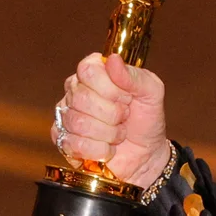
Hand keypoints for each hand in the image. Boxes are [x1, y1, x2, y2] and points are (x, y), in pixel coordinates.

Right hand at [51, 52, 170, 186]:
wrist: (146, 155)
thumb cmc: (147, 119)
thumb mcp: (152, 93)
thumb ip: (134, 76)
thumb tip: (112, 60)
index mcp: (95, 72)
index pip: (88, 70)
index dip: (111, 88)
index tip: (127, 97)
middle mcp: (76, 90)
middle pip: (81, 97)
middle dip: (112, 114)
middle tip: (124, 117)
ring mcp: (66, 115)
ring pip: (78, 122)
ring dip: (108, 133)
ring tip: (118, 133)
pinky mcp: (63, 140)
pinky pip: (74, 144)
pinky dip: (98, 149)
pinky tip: (107, 147)